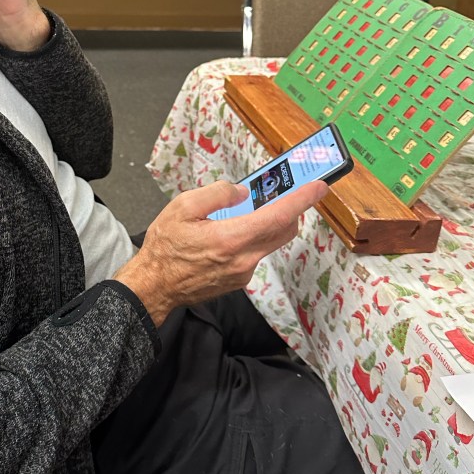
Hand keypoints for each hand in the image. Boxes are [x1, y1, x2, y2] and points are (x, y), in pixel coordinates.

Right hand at [114, 178, 327, 327]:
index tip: (319, 186)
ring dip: (270, 223)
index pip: (278, 216)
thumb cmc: (164, 247)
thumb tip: (243, 192)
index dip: (302, 200)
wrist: (154, 286)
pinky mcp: (239, 280)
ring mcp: (244, 273)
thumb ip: (217, 194)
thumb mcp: (182, 207)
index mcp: (231, 238)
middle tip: (289, 190)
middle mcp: (244, 259)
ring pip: (270, 242)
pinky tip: (232, 230)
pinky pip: (256, 253)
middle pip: (283, 230)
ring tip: (252, 207)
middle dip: (292, 209)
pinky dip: (254, 237)